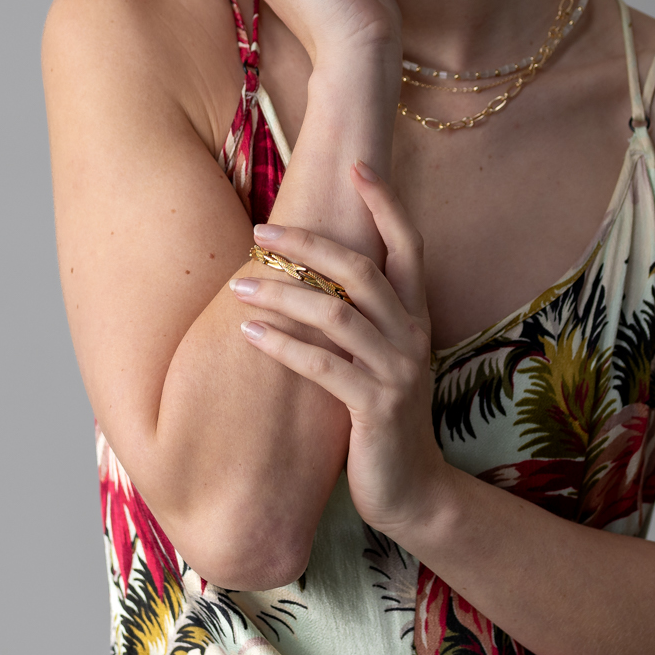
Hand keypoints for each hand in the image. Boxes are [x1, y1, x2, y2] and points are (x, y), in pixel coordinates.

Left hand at [227, 163, 453, 540]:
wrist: (413, 489)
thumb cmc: (383, 417)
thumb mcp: (381, 359)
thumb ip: (361, 318)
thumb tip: (311, 274)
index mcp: (415, 316)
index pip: (408, 244)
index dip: (385, 203)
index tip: (357, 165)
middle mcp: (412, 335)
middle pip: (362, 269)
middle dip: (308, 244)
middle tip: (261, 231)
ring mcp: (397, 371)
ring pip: (336, 314)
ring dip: (282, 294)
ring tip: (238, 283)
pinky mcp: (376, 408)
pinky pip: (323, 367)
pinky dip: (283, 346)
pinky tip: (249, 335)